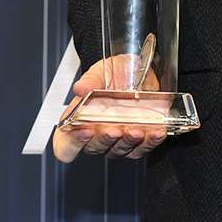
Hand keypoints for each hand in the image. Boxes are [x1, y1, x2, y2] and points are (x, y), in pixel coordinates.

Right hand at [50, 55, 167, 162]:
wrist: (138, 72)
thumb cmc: (113, 75)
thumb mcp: (100, 72)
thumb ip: (90, 81)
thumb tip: (81, 87)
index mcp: (79, 121)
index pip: (66, 143)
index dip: (72, 143)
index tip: (83, 131)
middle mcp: (97, 134)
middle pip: (95, 147)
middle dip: (104, 140)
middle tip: (112, 130)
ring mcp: (117, 139)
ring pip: (120, 150)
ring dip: (128, 142)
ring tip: (135, 130)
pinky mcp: (138, 140)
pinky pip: (143, 148)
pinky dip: (150, 142)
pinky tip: (155, 133)